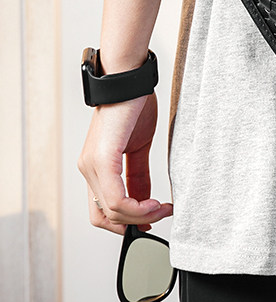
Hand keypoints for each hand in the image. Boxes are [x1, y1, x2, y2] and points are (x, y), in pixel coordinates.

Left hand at [78, 92, 172, 235]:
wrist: (129, 79)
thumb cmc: (133, 105)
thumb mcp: (138, 146)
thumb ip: (138, 175)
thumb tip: (145, 199)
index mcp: (95, 166)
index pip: (103, 209)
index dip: (127, 221)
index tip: (151, 219)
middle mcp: (87, 169)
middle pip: (105, 217)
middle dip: (135, 222)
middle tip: (160, 215)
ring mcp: (91, 165)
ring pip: (111, 211)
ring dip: (140, 215)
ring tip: (162, 208)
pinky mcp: (101, 159)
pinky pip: (115, 198)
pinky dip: (136, 207)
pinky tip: (153, 203)